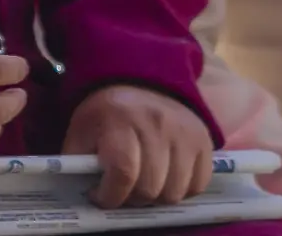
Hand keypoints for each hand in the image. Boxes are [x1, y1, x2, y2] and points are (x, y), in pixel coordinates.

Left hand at [62, 84, 213, 208]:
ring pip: (174, 191)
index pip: (123, 171)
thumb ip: (77, 161)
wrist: (141, 84)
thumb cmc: (106, 113)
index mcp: (120, 121)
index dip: (111, 194)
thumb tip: (81, 192)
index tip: (100, 196)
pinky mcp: (204, 142)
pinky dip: (181, 190)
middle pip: (150, 187)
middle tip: (122, 192)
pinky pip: (198, 184)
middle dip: (131, 198)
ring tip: (143, 185)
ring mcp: (185, 134)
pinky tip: (166, 180)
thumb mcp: (81, 130)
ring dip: (157, 198)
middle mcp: (157, 126)